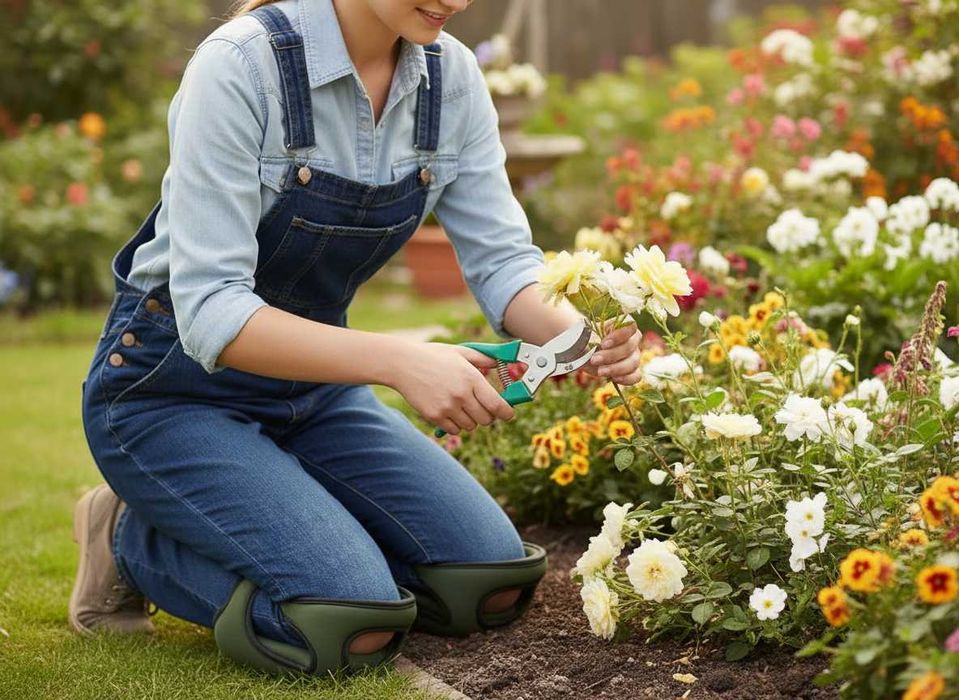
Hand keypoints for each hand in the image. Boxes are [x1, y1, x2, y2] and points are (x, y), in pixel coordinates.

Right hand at [389, 342, 515, 434]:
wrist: (403, 364)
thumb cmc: (433, 356)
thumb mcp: (460, 352)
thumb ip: (483, 359)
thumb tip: (502, 364)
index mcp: (471, 378)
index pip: (497, 405)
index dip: (506, 413)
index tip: (508, 414)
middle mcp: (461, 394)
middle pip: (486, 420)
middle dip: (488, 416)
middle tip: (481, 408)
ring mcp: (447, 407)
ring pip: (471, 426)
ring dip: (470, 420)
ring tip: (461, 406)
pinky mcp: (434, 416)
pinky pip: (454, 430)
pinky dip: (455, 424)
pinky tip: (449, 411)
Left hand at [587, 320, 641, 384]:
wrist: (583, 352)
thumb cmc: (585, 339)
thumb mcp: (585, 334)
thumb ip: (590, 334)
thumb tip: (591, 339)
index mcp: (622, 326)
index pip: (631, 326)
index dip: (620, 335)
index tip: (603, 343)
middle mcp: (631, 340)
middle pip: (630, 346)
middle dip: (612, 355)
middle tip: (594, 359)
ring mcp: (633, 356)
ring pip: (633, 362)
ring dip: (616, 368)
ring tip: (600, 371)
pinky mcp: (630, 371)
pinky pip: (636, 376)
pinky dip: (627, 378)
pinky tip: (614, 378)